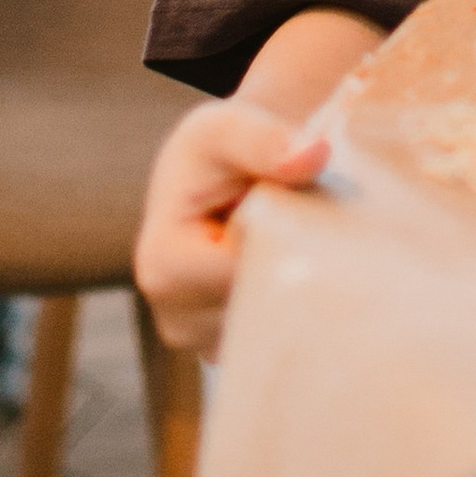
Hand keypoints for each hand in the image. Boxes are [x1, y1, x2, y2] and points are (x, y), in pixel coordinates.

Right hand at [135, 99, 330, 359]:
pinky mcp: (233, 350)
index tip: (291, 207)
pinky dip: (296, 308)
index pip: (244, 276)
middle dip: (291, 268)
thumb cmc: (220, 149)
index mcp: (162, 268)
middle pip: (261, 310)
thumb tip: (313, 153)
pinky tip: (294, 271)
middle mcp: (177, 318)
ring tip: (294, 244)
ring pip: (276, 328)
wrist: (225, 178)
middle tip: (305, 224)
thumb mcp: (229, 126)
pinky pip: (280, 342)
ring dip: (297, 288)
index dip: (279, 240)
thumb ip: (265, 139)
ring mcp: (204, 343)